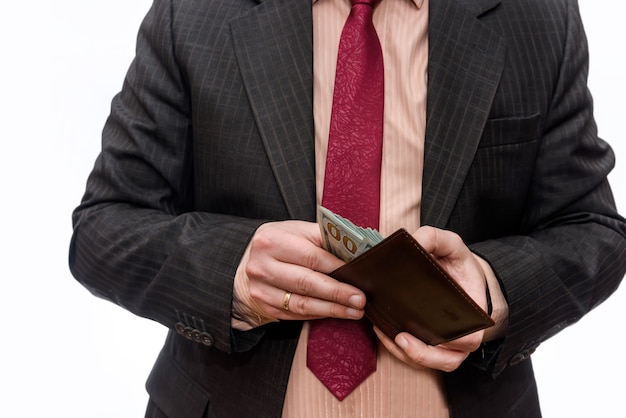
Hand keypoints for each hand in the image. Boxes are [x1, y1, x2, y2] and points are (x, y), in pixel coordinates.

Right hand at [242, 220, 365, 321]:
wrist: (246, 259)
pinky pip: (295, 314)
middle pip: (306, 282)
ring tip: (354, 311)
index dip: (337, 267)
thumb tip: (355, 252)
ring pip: (301, 303)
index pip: (311, 256)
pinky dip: (318, 314)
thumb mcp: (295, 231)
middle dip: (337, 293)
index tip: (358, 274)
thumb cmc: (280, 242)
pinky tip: (335, 313)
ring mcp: (261, 288)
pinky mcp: (264, 305)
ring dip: (332, 309)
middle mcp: (262, 265)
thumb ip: (322, 238)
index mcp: (272, 240)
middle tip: (360, 299)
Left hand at [375, 226, 488, 371]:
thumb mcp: (451, 244)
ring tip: (386, 334)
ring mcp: (446, 345)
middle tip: (400, 337)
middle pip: (447, 359)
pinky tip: (382, 331)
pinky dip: (398, 350)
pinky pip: (416, 358)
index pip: (470, 338)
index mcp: (474, 315)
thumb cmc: (457, 264)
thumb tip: (414, 241)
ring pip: (429, 363)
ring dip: (406, 355)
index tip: (433, 331)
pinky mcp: (429, 346)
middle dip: (422, 354)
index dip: (454, 342)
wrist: (456, 274)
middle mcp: (463, 336)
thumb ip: (435, 238)